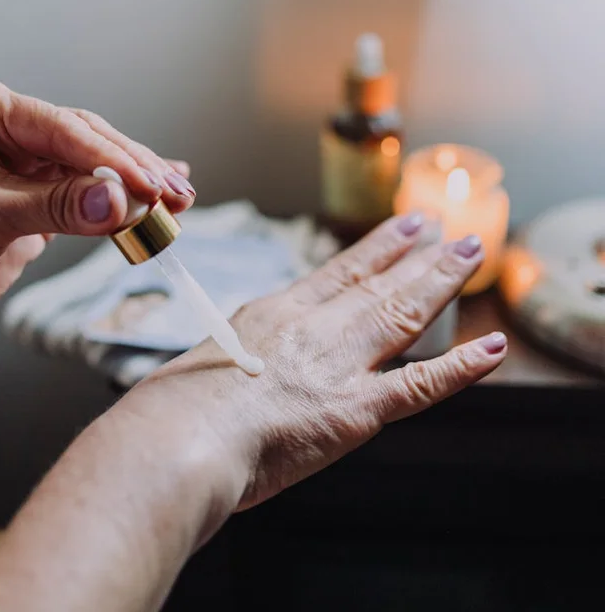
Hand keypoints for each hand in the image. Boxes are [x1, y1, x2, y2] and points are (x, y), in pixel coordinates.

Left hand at [0, 79, 194, 348]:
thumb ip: (55, 206)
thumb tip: (116, 202)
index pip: (66, 130)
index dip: (112, 159)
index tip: (147, 185)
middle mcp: (15, 132)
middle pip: (92, 144)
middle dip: (135, 171)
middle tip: (173, 194)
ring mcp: (34, 166)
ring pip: (100, 169)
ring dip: (139, 186)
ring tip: (179, 199)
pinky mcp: (47, 200)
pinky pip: (96, 195)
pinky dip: (127, 200)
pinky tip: (161, 194)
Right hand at [127, 216, 505, 512]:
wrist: (179, 438)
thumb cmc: (175, 409)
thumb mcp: (204, 361)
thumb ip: (237, 357)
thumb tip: (241, 366)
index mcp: (275, 314)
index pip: (337, 272)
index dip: (376, 249)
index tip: (402, 228)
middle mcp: (313, 328)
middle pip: (376, 283)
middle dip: (417, 256)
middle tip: (447, 232)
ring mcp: (337, 364)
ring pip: (402, 313)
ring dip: (439, 282)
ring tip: (468, 255)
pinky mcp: (355, 409)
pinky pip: (420, 384)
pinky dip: (462, 368)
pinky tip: (492, 349)